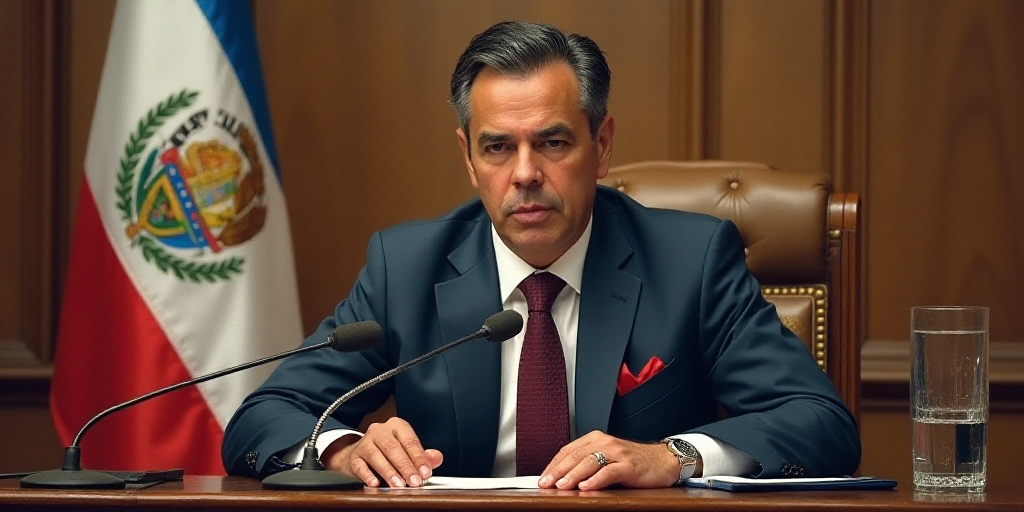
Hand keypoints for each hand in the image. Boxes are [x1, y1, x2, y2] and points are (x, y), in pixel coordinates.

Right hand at [320, 417, 442, 487]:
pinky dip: (367, 475)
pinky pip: (359, 466)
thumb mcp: (406, 450)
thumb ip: (422, 455)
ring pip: (376, 456)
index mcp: (396, 426)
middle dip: (405, 467)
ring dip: (389, 472)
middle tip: (414, 482)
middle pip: (393, 448)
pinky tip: (375, 483)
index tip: (425, 473)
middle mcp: (379, 431)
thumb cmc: (388, 452)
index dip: (419, 458)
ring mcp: (364, 443)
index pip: (410, 441)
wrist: (360, 454)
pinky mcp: (353, 457)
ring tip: (398, 485)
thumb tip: (437, 458)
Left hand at [537, 430, 678, 490]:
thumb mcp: (607, 458)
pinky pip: (609, 471)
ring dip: (573, 475)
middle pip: (575, 456)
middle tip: (545, 484)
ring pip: (589, 462)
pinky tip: (586, 487)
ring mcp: (617, 453)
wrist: (663, 460)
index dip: (553, 465)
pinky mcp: (629, 465)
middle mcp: (605, 442)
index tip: (542, 478)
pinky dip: (596, 480)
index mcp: (596, 439)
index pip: (568, 451)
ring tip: (561, 486)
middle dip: (558, 471)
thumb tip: (561, 479)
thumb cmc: (633, 462)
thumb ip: (587, 464)